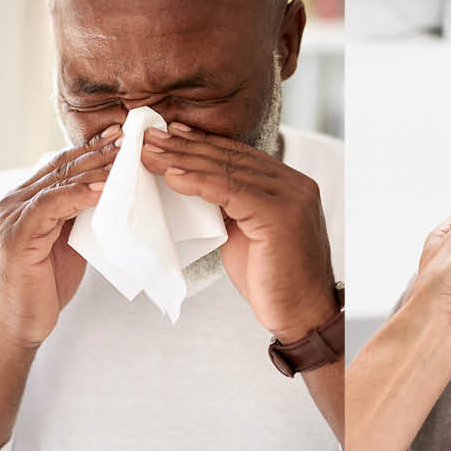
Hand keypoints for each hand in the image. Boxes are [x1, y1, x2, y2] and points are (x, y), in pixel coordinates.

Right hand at [0, 125, 121, 346]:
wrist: (18, 324)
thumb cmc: (45, 285)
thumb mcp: (70, 242)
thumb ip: (81, 217)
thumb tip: (114, 196)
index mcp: (27, 200)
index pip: (63, 165)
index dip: (93, 149)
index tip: (123, 136)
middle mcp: (15, 202)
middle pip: (63, 167)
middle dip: (99, 151)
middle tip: (130, 138)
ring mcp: (13, 216)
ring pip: (59, 182)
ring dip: (95, 168)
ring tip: (125, 158)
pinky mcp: (17, 235)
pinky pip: (51, 205)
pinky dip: (78, 195)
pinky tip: (104, 190)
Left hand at [139, 123, 333, 340]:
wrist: (302, 315)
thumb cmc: (273, 280)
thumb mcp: (248, 234)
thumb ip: (231, 207)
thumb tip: (193, 188)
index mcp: (290, 186)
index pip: (240, 156)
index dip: (202, 143)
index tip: (169, 134)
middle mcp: (295, 185)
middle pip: (232, 157)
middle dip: (186, 146)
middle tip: (148, 136)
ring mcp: (291, 198)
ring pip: (228, 170)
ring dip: (183, 159)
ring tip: (149, 153)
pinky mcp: (280, 215)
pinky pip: (229, 190)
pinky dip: (197, 182)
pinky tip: (171, 176)